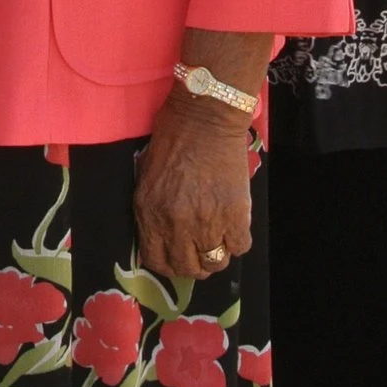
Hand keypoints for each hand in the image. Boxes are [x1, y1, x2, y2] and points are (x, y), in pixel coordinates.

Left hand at [131, 99, 253, 280]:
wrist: (204, 118)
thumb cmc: (172, 139)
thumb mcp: (146, 176)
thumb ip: (151, 210)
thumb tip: (160, 236)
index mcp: (149, 214)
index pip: (157, 261)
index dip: (169, 265)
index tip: (178, 258)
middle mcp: (176, 225)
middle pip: (188, 268)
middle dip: (194, 265)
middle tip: (201, 252)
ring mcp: (207, 222)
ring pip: (215, 262)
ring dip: (217, 255)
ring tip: (218, 239)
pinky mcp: (234, 214)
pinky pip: (239, 246)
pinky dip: (237, 240)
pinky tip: (233, 225)